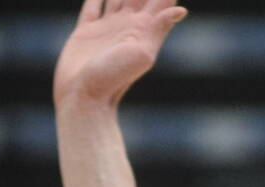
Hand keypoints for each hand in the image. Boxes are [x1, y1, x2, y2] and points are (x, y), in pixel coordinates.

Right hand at [54, 0, 187, 108]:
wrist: (84, 99)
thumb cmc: (113, 79)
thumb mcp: (142, 54)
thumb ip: (158, 29)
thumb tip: (180, 10)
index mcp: (144, 29)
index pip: (161, 0)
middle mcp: (128, 26)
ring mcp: (107, 28)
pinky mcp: (85, 33)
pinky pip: (92, 7)